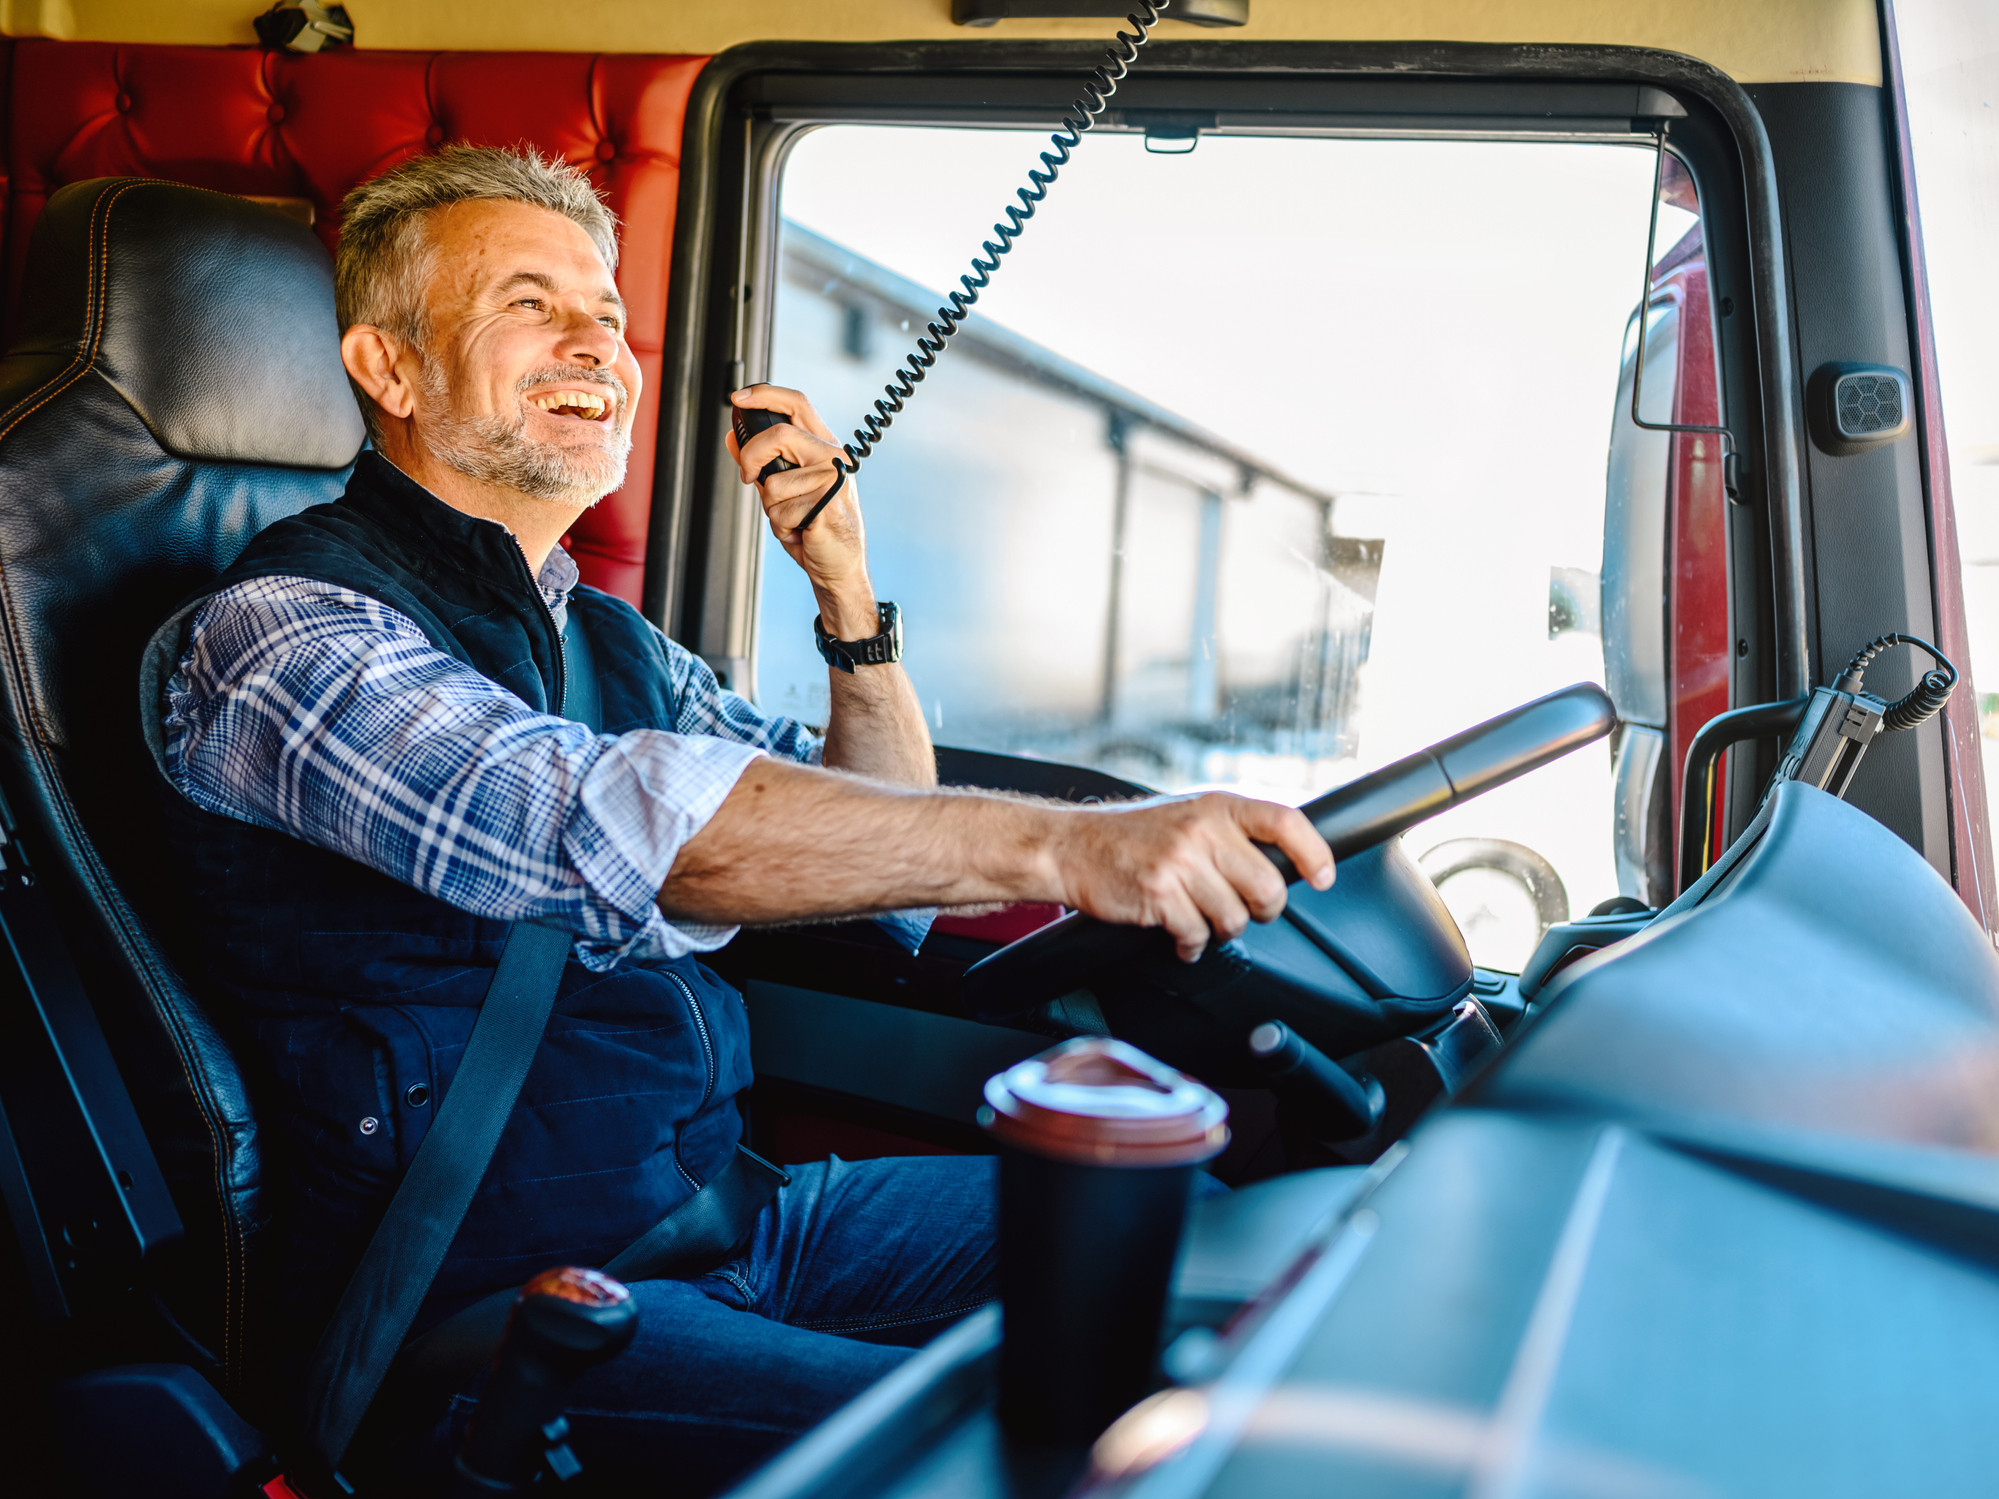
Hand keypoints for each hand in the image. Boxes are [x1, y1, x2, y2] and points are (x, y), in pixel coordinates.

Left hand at [727, 384, 874, 635]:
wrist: (839, 565)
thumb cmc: (814, 526)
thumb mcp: (783, 487)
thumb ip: (761, 461)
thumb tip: (732, 437)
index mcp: (824, 446)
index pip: (797, 403)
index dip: (765, 394)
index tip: (738, 398)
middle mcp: (833, 457)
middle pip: (779, 434)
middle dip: (751, 457)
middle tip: (749, 477)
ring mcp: (833, 480)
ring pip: (774, 482)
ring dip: (772, 508)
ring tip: (793, 518)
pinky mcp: (828, 505)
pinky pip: (782, 511)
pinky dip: (782, 528)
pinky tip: (801, 531)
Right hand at [1047, 793, 1335, 960]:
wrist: (1071, 846)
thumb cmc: (1131, 836)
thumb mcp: (1188, 814)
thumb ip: (1231, 833)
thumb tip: (1285, 863)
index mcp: (1217, 806)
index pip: (1285, 821)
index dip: (1314, 852)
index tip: (1323, 877)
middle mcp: (1203, 829)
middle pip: (1268, 886)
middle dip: (1262, 910)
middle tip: (1245, 911)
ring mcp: (1180, 861)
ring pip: (1234, 918)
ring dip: (1220, 930)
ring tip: (1200, 920)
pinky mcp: (1159, 893)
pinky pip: (1196, 935)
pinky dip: (1190, 945)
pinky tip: (1178, 935)